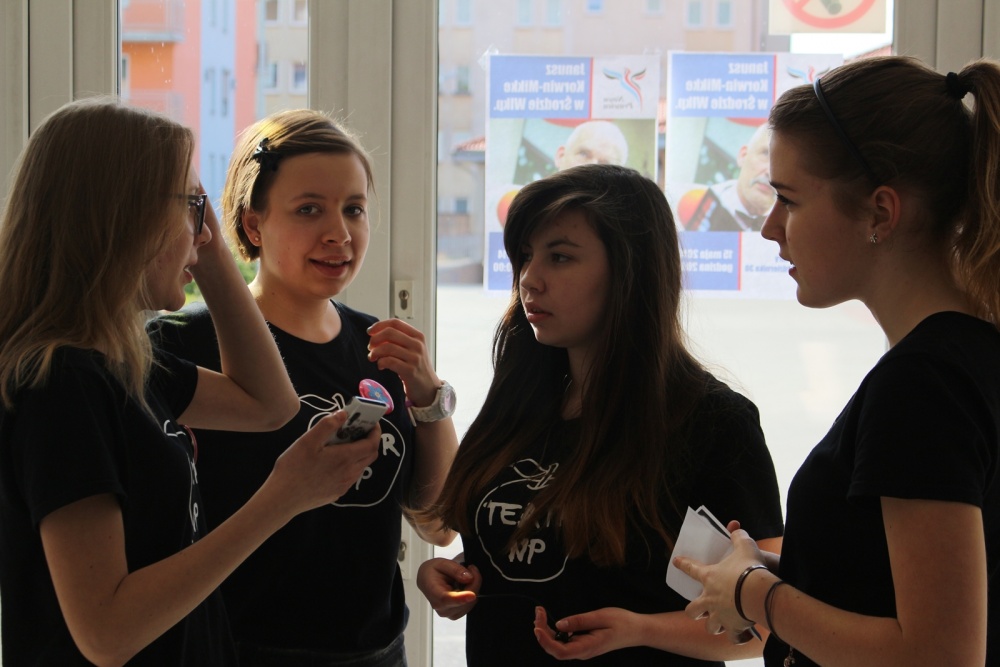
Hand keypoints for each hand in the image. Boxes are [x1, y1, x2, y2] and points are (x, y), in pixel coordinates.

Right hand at [262, 411, 379, 514]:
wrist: (283, 499)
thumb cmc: (294, 468)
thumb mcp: (307, 441)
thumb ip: (327, 425)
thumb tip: (343, 414)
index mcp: (345, 458)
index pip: (372, 444)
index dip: (375, 431)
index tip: (371, 422)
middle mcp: (349, 473)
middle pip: (370, 455)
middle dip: (370, 440)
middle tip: (357, 430)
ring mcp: (344, 485)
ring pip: (361, 466)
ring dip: (359, 453)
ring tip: (343, 444)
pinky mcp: (337, 493)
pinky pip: (351, 477)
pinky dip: (350, 465)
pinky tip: (333, 461)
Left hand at [366, 319, 439, 406]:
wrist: (429, 388)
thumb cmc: (417, 367)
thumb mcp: (412, 349)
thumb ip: (398, 340)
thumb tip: (376, 333)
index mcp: (418, 336)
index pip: (395, 323)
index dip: (379, 325)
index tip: (370, 332)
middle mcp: (417, 345)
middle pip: (389, 333)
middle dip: (375, 339)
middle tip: (370, 347)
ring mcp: (415, 358)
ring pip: (387, 347)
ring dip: (375, 352)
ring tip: (372, 357)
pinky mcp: (410, 371)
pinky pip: (389, 361)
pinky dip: (380, 362)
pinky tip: (380, 366)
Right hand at [416, 557, 480, 619]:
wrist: (427, 579)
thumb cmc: (433, 571)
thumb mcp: (442, 563)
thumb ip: (456, 569)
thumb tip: (469, 578)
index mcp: (434, 593)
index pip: (447, 599)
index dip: (461, 598)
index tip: (472, 595)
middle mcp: (440, 607)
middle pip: (464, 601)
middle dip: (473, 583)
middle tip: (471, 568)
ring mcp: (448, 613)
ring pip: (470, 603)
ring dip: (473, 588)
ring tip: (465, 576)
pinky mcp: (455, 614)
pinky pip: (470, 605)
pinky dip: (471, 594)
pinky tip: (465, 586)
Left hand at [534, 606, 639, 659]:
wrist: (636, 630)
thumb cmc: (621, 622)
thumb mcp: (601, 617)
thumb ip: (580, 621)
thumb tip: (559, 625)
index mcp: (587, 647)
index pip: (560, 651)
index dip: (545, 641)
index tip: (537, 626)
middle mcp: (582, 651)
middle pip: (555, 649)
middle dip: (542, 632)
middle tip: (538, 611)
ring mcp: (582, 648)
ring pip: (557, 645)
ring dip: (546, 631)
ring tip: (540, 613)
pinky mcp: (582, 643)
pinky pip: (564, 641)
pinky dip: (553, 631)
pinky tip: (550, 620)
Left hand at [673, 523, 765, 642]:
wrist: (758, 592)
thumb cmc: (749, 567)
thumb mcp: (745, 546)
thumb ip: (738, 537)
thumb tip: (736, 528)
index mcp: (709, 577)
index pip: (691, 569)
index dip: (682, 564)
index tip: (675, 562)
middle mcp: (709, 599)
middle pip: (693, 610)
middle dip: (695, 611)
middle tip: (699, 610)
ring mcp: (719, 615)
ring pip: (710, 626)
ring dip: (714, 626)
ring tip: (721, 625)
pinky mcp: (733, 627)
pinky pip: (732, 637)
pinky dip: (736, 637)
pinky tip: (740, 636)